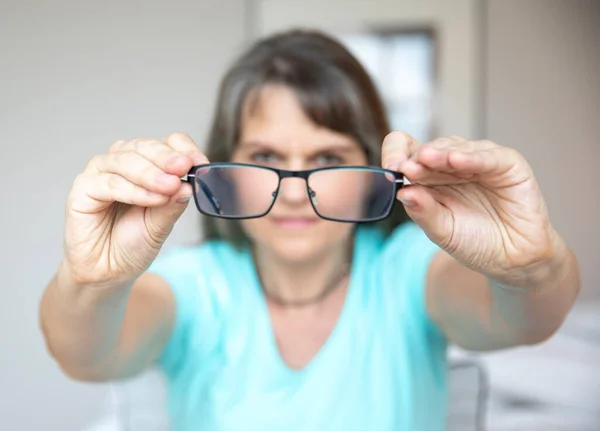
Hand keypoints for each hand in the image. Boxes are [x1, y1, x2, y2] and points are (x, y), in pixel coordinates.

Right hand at [61, 133, 206, 286]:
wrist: (108, 272)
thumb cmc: (133, 244)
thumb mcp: (162, 224)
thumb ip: (174, 202)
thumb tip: (189, 184)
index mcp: (146, 165)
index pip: (167, 143)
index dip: (184, 149)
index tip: (200, 162)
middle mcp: (122, 163)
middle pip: (145, 146)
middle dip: (167, 158)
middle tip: (184, 168)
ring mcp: (100, 173)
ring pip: (126, 160)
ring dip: (151, 173)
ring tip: (170, 187)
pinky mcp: (82, 189)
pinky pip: (109, 182)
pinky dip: (134, 189)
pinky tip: (152, 199)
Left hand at [382, 131, 563, 284]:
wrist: (512, 260)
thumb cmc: (475, 242)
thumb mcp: (442, 231)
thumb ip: (423, 212)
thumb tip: (401, 192)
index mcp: (430, 178)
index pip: (407, 152)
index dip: (396, 154)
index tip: (390, 169)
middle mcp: (452, 166)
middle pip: (429, 149)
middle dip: (416, 158)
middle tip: (405, 167)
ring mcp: (479, 162)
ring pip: (456, 147)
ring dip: (440, 153)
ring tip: (426, 159)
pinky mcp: (508, 164)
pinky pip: (489, 156)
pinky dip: (473, 156)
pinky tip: (456, 160)